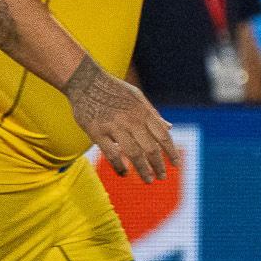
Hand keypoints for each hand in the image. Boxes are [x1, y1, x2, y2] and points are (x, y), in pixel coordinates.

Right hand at [66, 56, 179, 181]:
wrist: (85, 80)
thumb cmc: (113, 89)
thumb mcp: (138, 97)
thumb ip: (153, 114)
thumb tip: (169, 127)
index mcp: (144, 112)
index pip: (163, 136)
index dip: (171, 152)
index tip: (176, 164)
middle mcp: (132, 120)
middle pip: (151, 148)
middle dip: (158, 165)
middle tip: (161, 176)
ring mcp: (115, 126)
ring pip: (134, 153)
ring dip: (143, 169)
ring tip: (148, 180)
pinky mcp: (97, 132)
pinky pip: (111, 153)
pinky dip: (119, 166)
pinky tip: (123, 173)